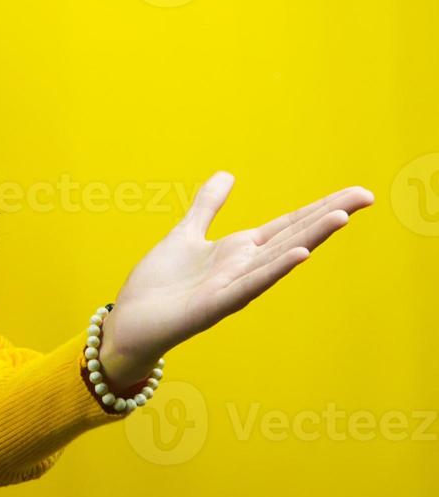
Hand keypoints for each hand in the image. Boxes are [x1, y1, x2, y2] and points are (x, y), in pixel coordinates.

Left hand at [97, 171, 373, 391]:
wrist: (131, 322)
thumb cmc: (159, 284)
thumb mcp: (186, 234)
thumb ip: (207, 207)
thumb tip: (227, 174)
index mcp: (240, 251)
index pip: (289, 225)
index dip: (320, 208)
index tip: (357, 193)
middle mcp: (244, 268)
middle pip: (294, 237)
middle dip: (328, 217)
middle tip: (366, 196)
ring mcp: (233, 287)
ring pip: (279, 259)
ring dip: (310, 238)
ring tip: (341, 217)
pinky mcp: (215, 305)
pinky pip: (249, 285)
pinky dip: (274, 269)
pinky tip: (299, 254)